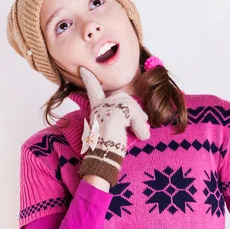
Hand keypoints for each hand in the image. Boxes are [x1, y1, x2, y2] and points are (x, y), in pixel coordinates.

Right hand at [78, 66, 150, 186]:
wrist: (105, 159)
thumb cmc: (110, 148)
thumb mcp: (115, 129)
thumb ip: (123, 119)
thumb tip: (146, 116)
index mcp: (97, 109)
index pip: (93, 90)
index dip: (89, 80)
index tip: (84, 70)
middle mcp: (99, 107)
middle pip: (126, 100)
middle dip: (136, 113)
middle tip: (138, 128)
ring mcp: (106, 110)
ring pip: (132, 108)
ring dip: (139, 122)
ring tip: (138, 133)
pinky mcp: (114, 115)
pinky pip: (136, 116)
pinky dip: (141, 127)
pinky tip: (141, 135)